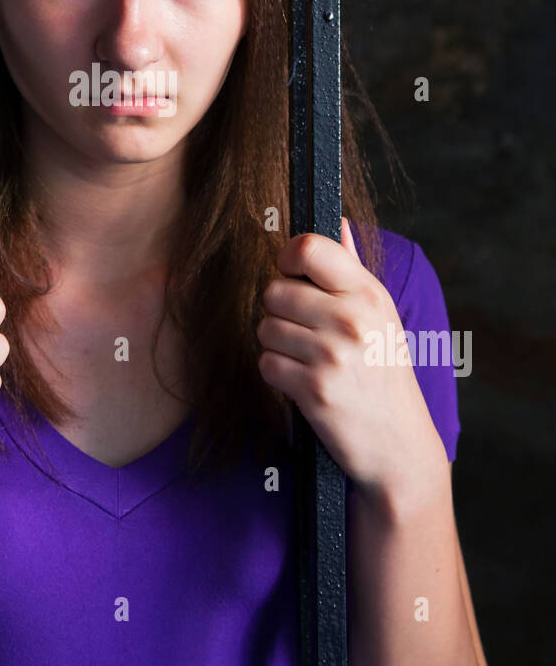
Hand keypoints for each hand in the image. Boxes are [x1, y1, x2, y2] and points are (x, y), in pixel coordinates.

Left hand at [256, 217, 446, 499]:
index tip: (291, 274)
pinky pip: (266, 364)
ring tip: (307, 360)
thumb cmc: (385, 374)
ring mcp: (333, 355)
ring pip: (265, 328)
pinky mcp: (314, 390)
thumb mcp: (380, 315)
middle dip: (279, 312)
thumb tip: (337, 219)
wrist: (400, 446)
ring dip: (277, 345)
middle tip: (303, 332)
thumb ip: (352, 268)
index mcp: (368, 294)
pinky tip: (303, 383)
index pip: (309, 248)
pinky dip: (277, 375)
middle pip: (274, 291)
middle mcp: (352, 319)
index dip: (287, 258)